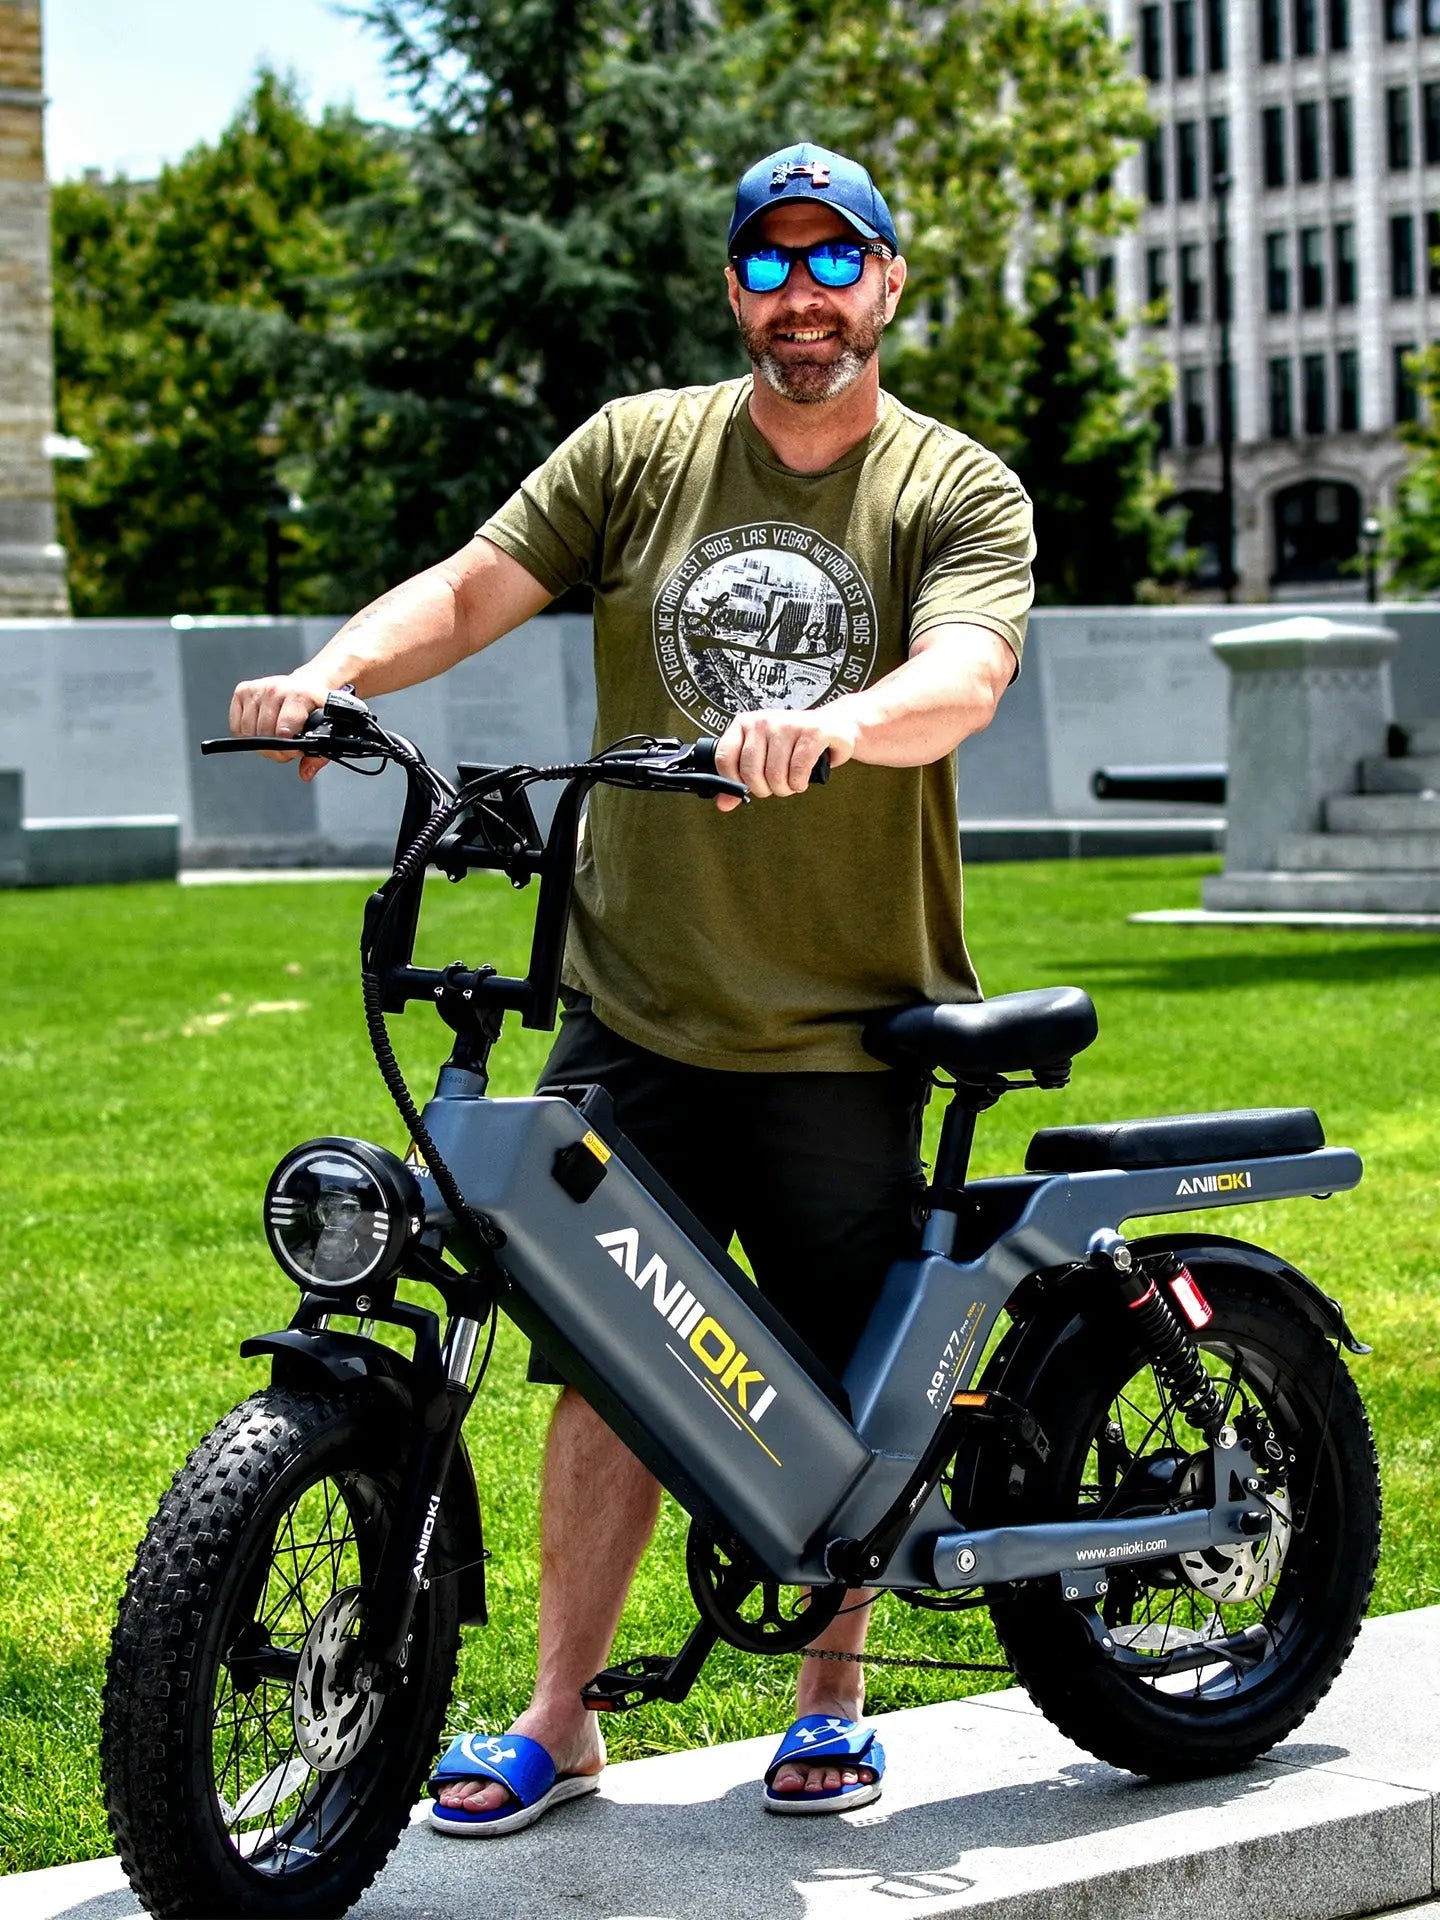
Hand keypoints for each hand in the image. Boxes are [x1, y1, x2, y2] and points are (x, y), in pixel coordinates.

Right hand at [228, 672, 334, 780]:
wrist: (307, 684)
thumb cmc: (314, 706)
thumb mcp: (326, 727)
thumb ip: (320, 753)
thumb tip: (306, 773)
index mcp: (299, 695)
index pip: (284, 729)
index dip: (288, 747)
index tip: (295, 751)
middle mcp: (276, 688)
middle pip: (264, 734)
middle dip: (276, 749)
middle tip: (287, 748)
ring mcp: (258, 688)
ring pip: (248, 732)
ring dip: (261, 743)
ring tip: (276, 738)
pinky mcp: (242, 690)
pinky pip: (237, 726)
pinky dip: (247, 735)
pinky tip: (262, 730)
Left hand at [712, 707, 856, 813]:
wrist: (835, 724)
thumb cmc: (795, 742)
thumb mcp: (764, 755)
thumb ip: (740, 777)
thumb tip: (723, 803)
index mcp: (745, 724)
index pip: (724, 758)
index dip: (734, 780)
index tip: (746, 785)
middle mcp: (764, 721)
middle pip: (751, 772)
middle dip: (764, 789)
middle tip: (775, 785)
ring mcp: (788, 725)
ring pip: (775, 775)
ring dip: (785, 788)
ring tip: (791, 781)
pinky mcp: (813, 732)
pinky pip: (798, 771)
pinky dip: (799, 783)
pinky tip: (802, 778)